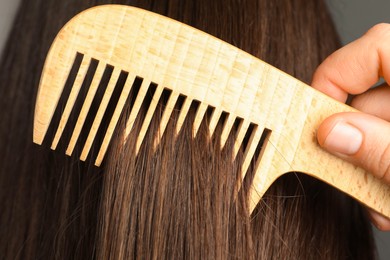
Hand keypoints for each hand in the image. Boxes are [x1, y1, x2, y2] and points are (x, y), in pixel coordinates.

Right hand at [312, 23, 389, 230]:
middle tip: (343, 176)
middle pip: (370, 99)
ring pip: (379, 130)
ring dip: (368, 169)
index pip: (376, 49)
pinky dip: (385, 175)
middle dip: (351, 143)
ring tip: (383, 206)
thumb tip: (330, 132)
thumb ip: (382, 149)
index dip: (335, 76)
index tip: (315, 116)